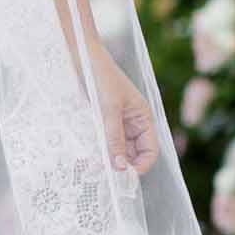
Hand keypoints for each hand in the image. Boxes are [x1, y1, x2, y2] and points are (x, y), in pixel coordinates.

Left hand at [88, 38, 159, 176]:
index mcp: (143, 118)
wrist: (83, 57)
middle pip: (134, 154)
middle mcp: (133, 123)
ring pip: (118, 150)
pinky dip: (99, 150)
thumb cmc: (102, 77)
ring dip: (108, 159)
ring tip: (95, 166)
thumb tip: (120, 167)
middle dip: (122, 165)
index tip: (125, 176)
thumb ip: (114, 138)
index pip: (150, 151)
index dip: (141, 165)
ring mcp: (117, 123)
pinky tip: (90, 155)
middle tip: (105, 175)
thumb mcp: (109, 108)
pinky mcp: (102, 121)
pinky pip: (104, 142)